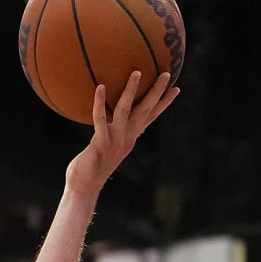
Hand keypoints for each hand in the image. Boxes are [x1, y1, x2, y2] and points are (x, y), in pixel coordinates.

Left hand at [65, 72, 179, 199]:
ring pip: (126, 111)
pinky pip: (100, 119)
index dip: (164, 103)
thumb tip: (106, 120)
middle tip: (167, 73)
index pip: (150, 117)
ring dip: (132, 91)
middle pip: (145, 111)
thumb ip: (108, 133)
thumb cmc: (89, 168)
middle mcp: (126, 138)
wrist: (83, 189)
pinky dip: (100, 103)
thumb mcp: (104, 148)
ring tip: (136, 72)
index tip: (176, 88)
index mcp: (129, 139)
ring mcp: (114, 140)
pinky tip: (100, 87)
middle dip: (157, 92)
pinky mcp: (100, 144)